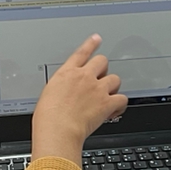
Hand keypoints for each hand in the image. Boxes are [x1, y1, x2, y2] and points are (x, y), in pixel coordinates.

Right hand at [31, 34, 127, 164]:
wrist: (57, 130)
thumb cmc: (48, 118)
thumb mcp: (48, 94)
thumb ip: (61, 88)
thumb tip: (66, 93)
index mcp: (67, 73)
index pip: (82, 53)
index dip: (91, 44)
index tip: (97, 39)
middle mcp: (84, 77)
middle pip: (102, 61)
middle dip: (103, 70)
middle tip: (100, 80)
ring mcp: (97, 89)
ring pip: (115, 78)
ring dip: (113, 87)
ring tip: (108, 96)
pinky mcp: (107, 103)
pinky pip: (122, 98)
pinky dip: (120, 104)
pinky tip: (115, 110)